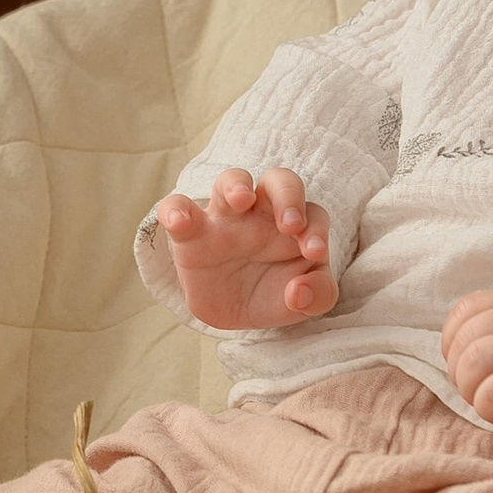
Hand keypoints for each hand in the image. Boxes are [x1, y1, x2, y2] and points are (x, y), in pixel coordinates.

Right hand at [148, 167, 336, 330]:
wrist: (230, 312)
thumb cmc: (272, 293)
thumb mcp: (302, 303)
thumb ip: (317, 295)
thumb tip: (300, 292)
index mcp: (294, 226)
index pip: (312, 213)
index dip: (316, 229)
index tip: (314, 254)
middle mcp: (262, 213)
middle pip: (278, 181)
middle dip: (288, 195)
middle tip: (290, 225)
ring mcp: (225, 218)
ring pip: (231, 180)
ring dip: (236, 185)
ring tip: (241, 200)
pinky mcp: (190, 232)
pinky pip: (177, 206)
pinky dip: (175, 209)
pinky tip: (178, 221)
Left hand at [440, 288, 492, 431]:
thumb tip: (468, 346)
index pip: (466, 310)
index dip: (452, 340)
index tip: (462, 363)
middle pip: (465, 338)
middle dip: (457, 370)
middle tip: (474, 390)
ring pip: (474, 361)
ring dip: (468, 388)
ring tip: (484, 402)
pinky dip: (485, 405)